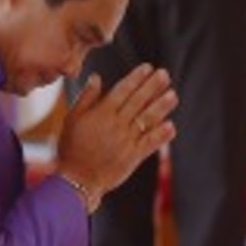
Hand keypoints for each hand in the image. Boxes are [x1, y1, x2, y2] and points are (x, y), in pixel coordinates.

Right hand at [55, 64, 177, 204]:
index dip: (136, 78)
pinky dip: (161, 134)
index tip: (148, 67)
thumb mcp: (72, 118)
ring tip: (173, 95)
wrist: (77, 179)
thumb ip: (86, 97)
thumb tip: (97, 77)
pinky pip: (150, 143)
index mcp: (101, 113)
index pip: (122, 91)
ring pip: (146, 120)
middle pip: (138, 102)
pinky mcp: (133, 157)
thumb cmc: (71, 147)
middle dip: (152, 87)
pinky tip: (171, 125)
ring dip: (161, 107)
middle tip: (165, 74)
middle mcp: (116, 125)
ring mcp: (126, 141)